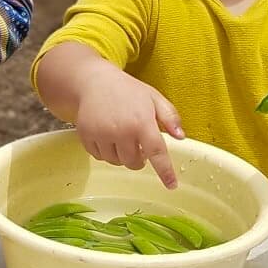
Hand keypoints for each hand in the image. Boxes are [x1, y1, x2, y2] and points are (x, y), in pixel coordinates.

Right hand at [73, 69, 185, 188]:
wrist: (94, 81)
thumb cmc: (128, 90)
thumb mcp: (153, 97)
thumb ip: (170, 117)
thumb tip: (181, 137)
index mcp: (142, 122)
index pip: (157, 153)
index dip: (165, 172)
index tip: (171, 186)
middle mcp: (121, 130)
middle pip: (133, 163)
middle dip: (138, 158)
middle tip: (137, 142)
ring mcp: (101, 134)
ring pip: (115, 161)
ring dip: (121, 155)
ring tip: (121, 136)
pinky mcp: (86, 136)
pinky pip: (99, 157)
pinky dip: (105, 151)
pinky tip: (106, 134)